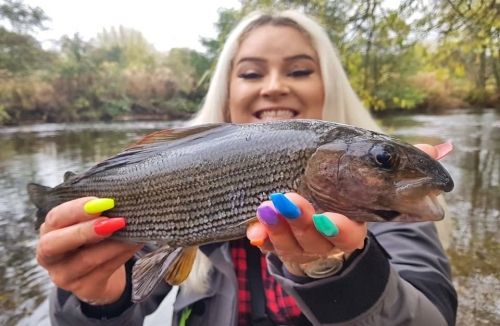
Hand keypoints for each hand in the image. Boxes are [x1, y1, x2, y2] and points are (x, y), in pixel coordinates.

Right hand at [36, 197, 143, 304]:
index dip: (76, 210)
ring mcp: (64, 276)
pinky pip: (105, 270)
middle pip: (55, 244)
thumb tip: (122, 198)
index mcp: (49, 231)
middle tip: (113, 221)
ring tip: (134, 231)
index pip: (55, 218)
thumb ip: (97, 212)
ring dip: (114, 243)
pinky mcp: (85, 289)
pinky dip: (123, 254)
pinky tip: (137, 242)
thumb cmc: (93, 240)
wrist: (100, 275)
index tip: (102, 202)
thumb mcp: (89, 223)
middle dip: (84, 231)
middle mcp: (49, 256)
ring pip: (87, 259)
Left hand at [246, 142, 452, 276]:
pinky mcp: (279, 242)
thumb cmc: (347, 195)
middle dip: (302, 221)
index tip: (329, 218)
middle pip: (314, 239)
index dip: (340, 229)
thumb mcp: (371, 181)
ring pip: (289, 242)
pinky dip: (261, 237)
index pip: (349, 235)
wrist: (321, 223)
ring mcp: (300, 244)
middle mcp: (324, 241)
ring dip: (277, 224)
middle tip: (288, 199)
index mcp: (349, 228)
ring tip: (268, 204)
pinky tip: (253, 230)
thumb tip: (441, 148)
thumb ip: (399, 166)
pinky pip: (268, 245)